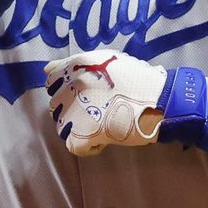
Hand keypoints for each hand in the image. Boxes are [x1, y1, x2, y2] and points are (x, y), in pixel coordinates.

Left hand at [44, 50, 170, 155]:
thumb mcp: (107, 60)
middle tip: (97, 112)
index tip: (84, 96)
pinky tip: (105, 139)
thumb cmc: (139, 80)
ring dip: (79, 129)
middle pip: (56, 105)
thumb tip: (46, 69)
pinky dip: (89, 147)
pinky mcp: (83, 133)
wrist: (161, 100)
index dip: (67, 91)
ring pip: (62, 127)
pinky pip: (74, 146)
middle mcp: (71, 85)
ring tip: (101, 125)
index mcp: (77, 66)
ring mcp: (75, 110)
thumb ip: (75, 64)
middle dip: (72, 110)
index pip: (52, 81)